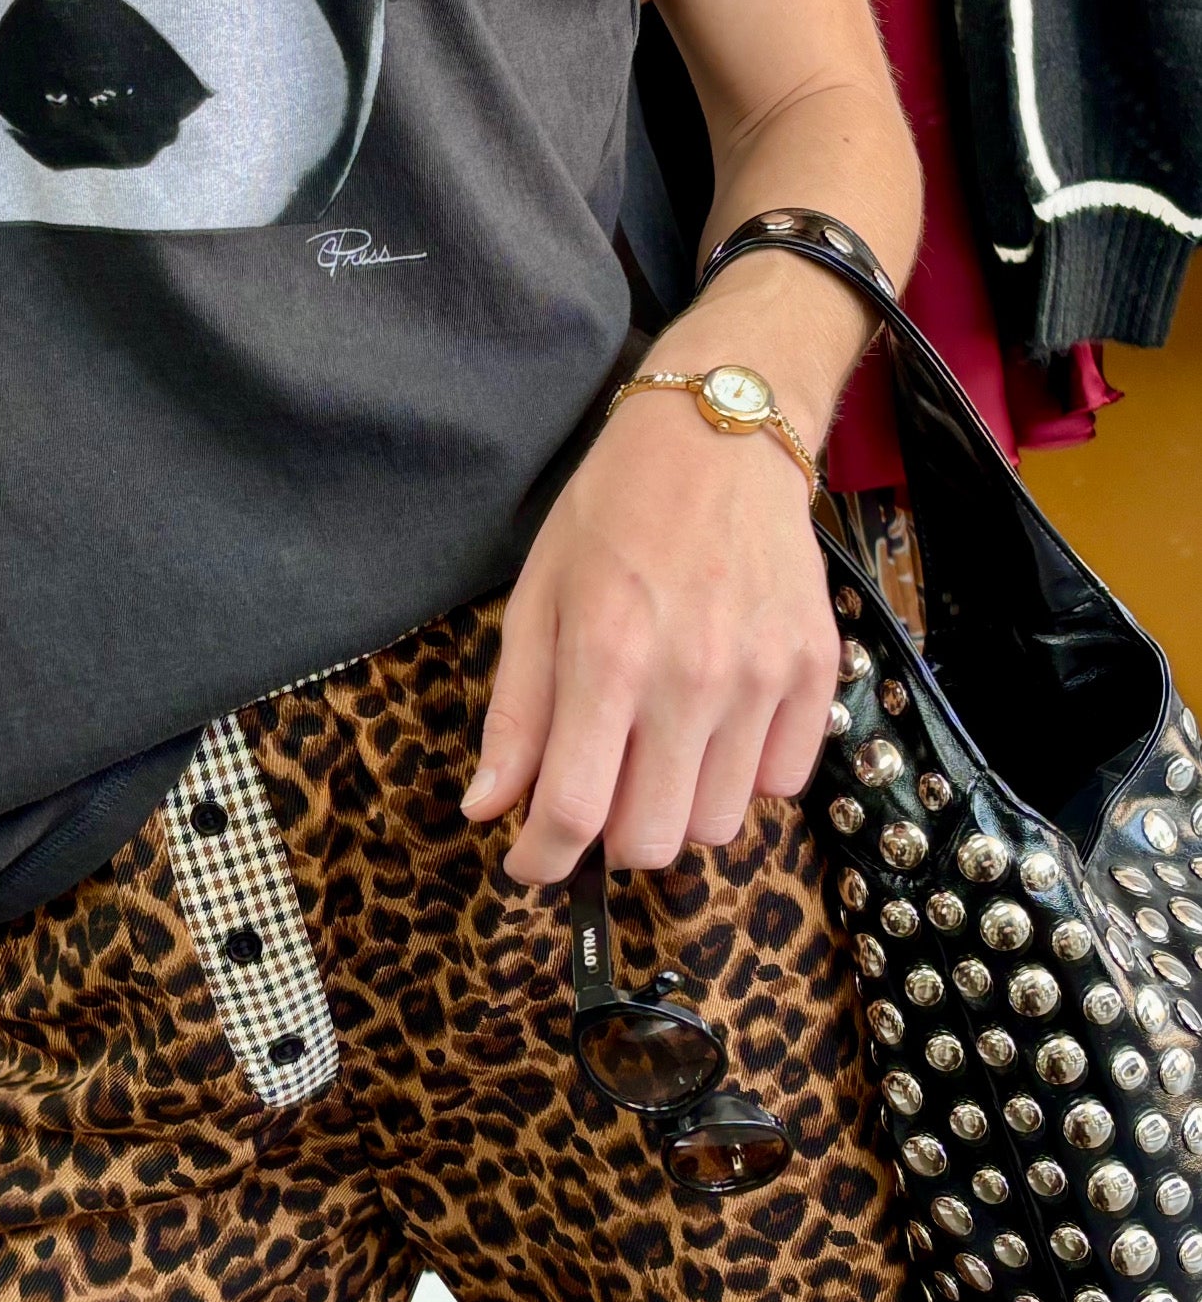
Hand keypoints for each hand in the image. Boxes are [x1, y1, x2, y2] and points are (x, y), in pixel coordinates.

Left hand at [461, 366, 839, 884]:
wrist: (721, 437)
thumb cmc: (614, 513)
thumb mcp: (537, 598)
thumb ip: (517, 712)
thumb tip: (488, 806)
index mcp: (606, 656)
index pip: (573, 812)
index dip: (542, 862)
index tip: (530, 864)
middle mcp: (690, 677)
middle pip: (651, 841)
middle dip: (611, 837)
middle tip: (600, 791)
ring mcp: (761, 676)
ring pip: (718, 826)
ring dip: (678, 809)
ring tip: (660, 749)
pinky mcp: (814, 670)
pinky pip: (781, 783)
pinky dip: (742, 778)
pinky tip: (716, 728)